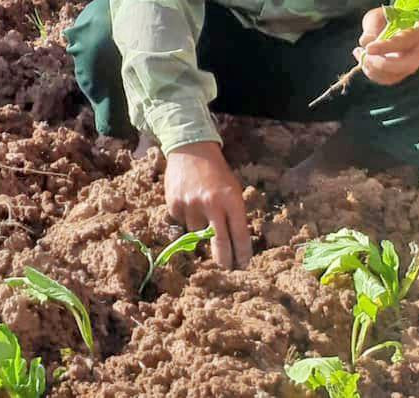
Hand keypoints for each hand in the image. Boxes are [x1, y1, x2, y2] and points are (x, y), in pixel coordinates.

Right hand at [163, 141, 252, 268]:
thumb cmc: (217, 172)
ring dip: (200, 230)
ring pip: (197, 233)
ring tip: (202, 214)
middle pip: (219, 242)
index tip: (243, 264)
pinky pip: (182, 222)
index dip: (242, 253)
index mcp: (232, 201)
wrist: (190, 150)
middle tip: (226, 267)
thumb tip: (231, 241)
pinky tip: (189, 204)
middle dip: (224, 259)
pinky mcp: (174, 204)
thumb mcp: (233, 190)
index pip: (239, 235)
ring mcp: (191, 205)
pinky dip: (186, 218)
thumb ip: (232, 214)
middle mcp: (212, 205)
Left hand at [358, 8, 418, 85]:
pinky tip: (361, 58)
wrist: (398, 26)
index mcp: (416, 33)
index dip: (385, 47)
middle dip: (380, 64)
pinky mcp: (399, 73)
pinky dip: (370, 72)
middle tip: (365, 53)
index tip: (368, 48)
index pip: (403, 43)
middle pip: (404, 66)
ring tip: (359, 52)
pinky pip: (385, 79)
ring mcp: (409, 65)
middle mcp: (417, 53)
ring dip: (371, 68)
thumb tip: (365, 41)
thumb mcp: (381, 15)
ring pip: (393, 76)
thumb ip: (373, 26)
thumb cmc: (388, 18)